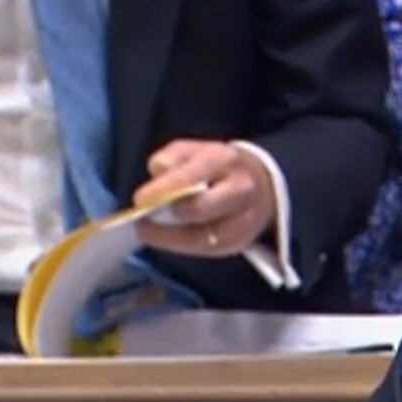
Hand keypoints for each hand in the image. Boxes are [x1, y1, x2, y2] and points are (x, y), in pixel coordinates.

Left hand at [133, 139, 277, 257]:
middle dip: (167, 216)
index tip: (140, 199)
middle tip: (142, 219)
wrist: (262, 186)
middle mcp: (241, 191)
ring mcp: (244, 221)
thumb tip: (158, 174)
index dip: (164, 190)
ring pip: (203, 237)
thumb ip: (172, 157)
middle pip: (200, 210)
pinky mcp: (241, 242)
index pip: (192, 177)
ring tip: (147, 232)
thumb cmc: (218, 167)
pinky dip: (183, 246)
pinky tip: (166, 238)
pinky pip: (207, 250)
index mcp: (225, 161)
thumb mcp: (195, 150)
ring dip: (170, 237)